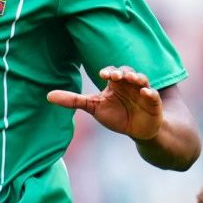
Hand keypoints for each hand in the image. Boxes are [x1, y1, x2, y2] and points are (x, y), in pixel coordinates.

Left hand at [47, 65, 162, 141]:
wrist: (138, 131)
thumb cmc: (117, 116)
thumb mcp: (94, 107)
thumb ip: (74, 101)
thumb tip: (48, 96)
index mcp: (115, 83)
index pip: (112, 72)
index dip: (109, 71)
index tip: (103, 75)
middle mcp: (129, 84)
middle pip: (127, 72)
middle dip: (123, 73)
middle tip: (117, 76)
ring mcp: (143, 92)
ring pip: (142, 80)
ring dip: (137, 78)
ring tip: (132, 79)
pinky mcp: (154, 103)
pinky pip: (154, 95)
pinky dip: (150, 93)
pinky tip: (146, 93)